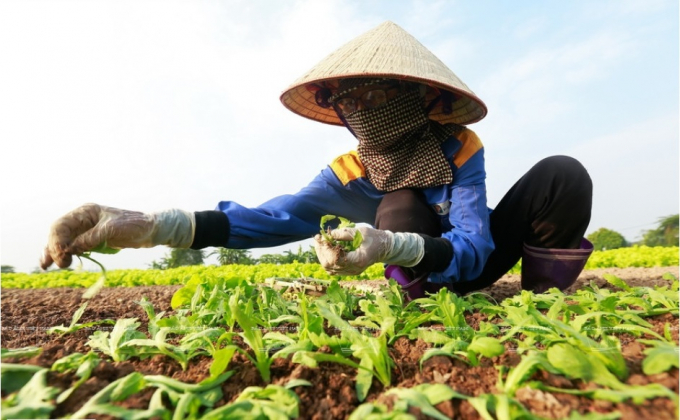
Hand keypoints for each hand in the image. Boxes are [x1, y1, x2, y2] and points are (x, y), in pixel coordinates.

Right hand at [40, 203, 194, 268]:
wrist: (151, 230)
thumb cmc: (136, 225)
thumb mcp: (113, 230)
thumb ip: (92, 237)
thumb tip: (72, 248)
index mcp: (86, 212)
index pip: (62, 225)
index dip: (57, 240)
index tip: (62, 255)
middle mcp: (83, 220)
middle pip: (59, 233)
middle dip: (54, 248)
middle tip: (60, 265)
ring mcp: (86, 230)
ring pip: (63, 241)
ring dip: (54, 252)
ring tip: (46, 266)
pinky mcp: (91, 240)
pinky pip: (73, 247)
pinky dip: (65, 254)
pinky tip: (59, 262)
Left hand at [314, 226, 423, 275]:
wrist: (385, 248)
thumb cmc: (374, 238)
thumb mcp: (360, 232)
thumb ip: (344, 233)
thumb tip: (328, 234)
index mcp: (358, 260)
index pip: (335, 259)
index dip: (325, 249)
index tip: (321, 237)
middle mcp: (354, 269)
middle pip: (329, 265)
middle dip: (320, 251)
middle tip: (318, 238)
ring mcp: (352, 272)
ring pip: (329, 269)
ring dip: (322, 256)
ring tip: (320, 243)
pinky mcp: (350, 271)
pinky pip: (334, 269)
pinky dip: (327, 259)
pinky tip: (326, 249)